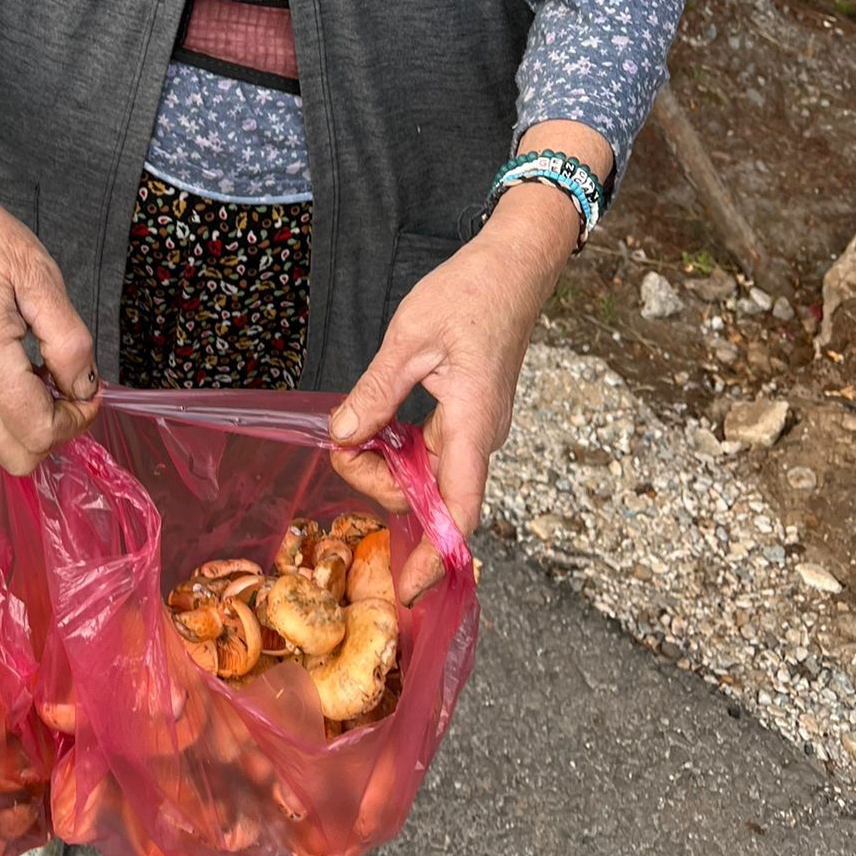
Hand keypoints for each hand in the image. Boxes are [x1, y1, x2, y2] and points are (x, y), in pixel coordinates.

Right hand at [0, 160, 101, 474]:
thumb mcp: (42, 279)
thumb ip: (70, 342)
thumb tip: (83, 388)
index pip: (40, 432)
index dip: (78, 420)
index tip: (92, 389)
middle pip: (15, 458)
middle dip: (54, 433)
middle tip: (72, 390)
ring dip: (27, 428)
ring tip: (44, 380)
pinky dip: (4, 417)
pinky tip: (20, 376)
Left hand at [328, 182, 578, 604]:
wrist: (513, 267)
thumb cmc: (469, 293)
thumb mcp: (410, 337)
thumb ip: (376, 391)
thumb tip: (342, 435)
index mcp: (473, 423)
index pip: (461, 509)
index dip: (436, 554)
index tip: (408, 587)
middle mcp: (482, 437)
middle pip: (430, 495)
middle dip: (379, 482)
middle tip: (343, 439)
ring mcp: (478, 429)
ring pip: (429, 475)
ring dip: (388, 465)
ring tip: (356, 428)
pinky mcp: (470, 417)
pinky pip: (434, 454)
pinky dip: (401, 451)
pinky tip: (378, 428)